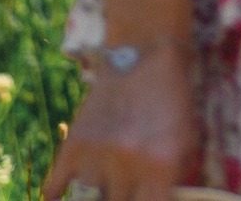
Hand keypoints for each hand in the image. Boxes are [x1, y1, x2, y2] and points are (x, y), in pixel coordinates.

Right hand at [41, 43, 198, 200]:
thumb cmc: (172, 100)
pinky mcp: (71, 145)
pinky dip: (57, 194)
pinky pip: (54, 188)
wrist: (144, 54)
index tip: (145, 197)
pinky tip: (60, 196)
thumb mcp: (185, 142)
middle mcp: (127, 166)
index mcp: (161, 168)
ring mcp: (96, 156)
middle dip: (124, 195)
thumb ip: (170, 181)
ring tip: (112, 162)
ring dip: (100, 184)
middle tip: (127, 181)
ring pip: (91, 194)